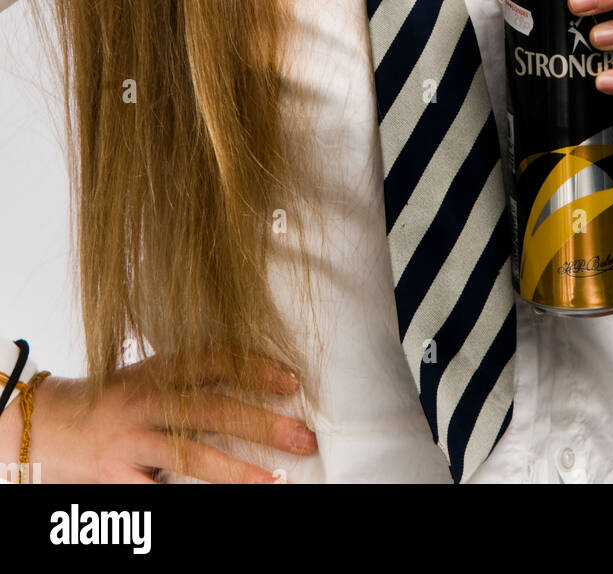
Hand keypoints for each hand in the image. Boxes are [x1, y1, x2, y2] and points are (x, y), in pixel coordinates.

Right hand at [0, 346, 316, 483]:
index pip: (215, 361)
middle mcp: (149, 400)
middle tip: (302, 436)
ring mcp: (134, 439)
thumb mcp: (153, 373)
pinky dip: (189, 500)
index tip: (292, 381)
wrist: (55, 421)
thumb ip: (196, 376)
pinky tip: (219, 504)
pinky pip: (160, 492)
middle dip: (262, 425)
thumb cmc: (118, 397)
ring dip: (237, 471)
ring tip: (274, 482)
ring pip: (192, 455)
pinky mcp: (119, 475)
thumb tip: (258, 377)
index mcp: (161, 369)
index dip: (255, 368)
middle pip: (213, 410)